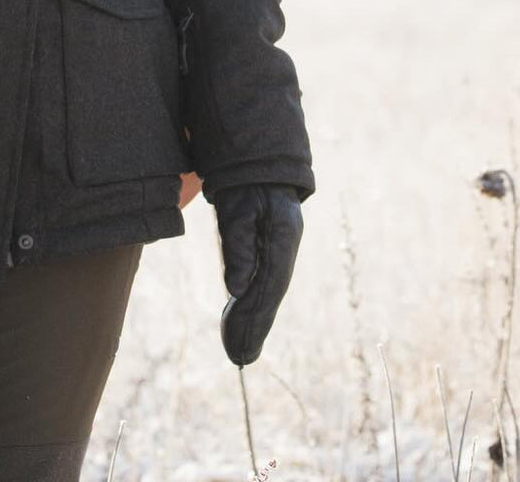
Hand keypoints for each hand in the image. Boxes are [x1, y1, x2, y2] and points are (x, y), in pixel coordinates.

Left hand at [214, 183, 302, 365]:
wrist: (259, 162)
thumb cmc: (247, 182)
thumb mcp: (240, 207)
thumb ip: (238, 245)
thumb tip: (236, 288)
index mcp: (282, 236)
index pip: (269, 284)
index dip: (255, 316)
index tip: (240, 343)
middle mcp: (283, 247)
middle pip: (268, 294)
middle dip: (253, 327)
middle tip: (239, 358)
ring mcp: (276, 250)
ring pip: (264, 292)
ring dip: (252, 322)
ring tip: (239, 352)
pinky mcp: (265, 252)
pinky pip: (258, 284)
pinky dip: (249, 306)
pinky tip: (240, 326)